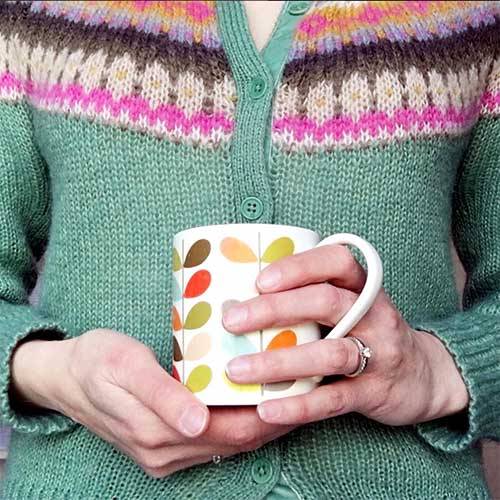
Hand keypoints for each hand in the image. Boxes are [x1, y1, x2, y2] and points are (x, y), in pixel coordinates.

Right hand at [11, 329, 294, 476]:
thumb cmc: (97, 361)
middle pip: (238, 441)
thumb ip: (161, 396)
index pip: (234, 432)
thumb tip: (197, 424)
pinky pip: (214, 439)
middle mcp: (167, 453)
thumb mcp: (125, 367)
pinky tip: (252, 399)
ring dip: (261, 420)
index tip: (300, 386)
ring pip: (229, 443)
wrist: (64, 376)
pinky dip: (239, 421)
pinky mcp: (164, 445)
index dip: (272, 414)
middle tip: (304, 382)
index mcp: (159, 434)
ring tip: (288, 388)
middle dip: (275, 417)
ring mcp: (165, 454)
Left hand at [222, 244, 469, 426]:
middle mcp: (374, 313)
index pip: (336, 260)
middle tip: (232, 321)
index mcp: (363, 287)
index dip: (299, 266)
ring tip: (237, 369)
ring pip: (329, 353)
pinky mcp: (376, 391)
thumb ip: (312, 297)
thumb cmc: (367, 332)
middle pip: (325, 302)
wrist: (422, 376)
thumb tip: (243, 297)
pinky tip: (267, 408)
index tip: (259, 279)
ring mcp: (380, 352)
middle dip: (274, 310)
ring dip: (279, 361)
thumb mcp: (350, 305)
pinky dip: (299, 404)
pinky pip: (334, 399)